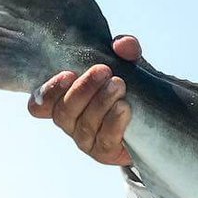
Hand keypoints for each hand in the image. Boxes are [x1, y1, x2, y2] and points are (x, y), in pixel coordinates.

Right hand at [28, 35, 141, 165]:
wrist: (157, 116)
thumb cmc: (131, 87)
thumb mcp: (127, 64)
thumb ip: (124, 51)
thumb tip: (122, 44)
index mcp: (64, 100)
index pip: (39, 105)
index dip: (48, 92)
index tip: (67, 74)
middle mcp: (71, 122)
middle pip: (63, 112)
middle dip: (83, 89)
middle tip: (103, 71)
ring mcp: (87, 140)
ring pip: (84, 125)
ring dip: (100, 103)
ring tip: (118, 85)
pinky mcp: (106, 153)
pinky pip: (104, 140)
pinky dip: (114, 122)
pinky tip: (124, 107)